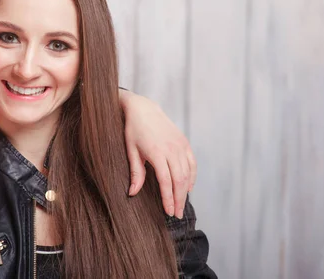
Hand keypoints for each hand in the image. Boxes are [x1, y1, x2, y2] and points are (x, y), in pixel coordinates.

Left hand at [119, 89, 196, 218]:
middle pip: (180, 180)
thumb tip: (132, 193)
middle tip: (177, 215)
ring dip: (186, 191)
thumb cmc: (133, 130)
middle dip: (179, 200)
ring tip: (181, 205)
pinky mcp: (184, 143)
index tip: (168, 212)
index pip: (166, 181)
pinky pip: (192, 164)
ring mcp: (180, 145)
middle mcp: (171, 149)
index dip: (168, 198)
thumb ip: (135, 172)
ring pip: (188, 173)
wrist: (144, 109)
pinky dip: (192, 177)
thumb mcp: (131, 151)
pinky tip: (188, 188)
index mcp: (157, 152)